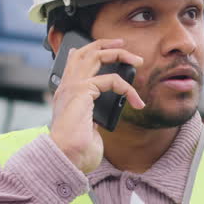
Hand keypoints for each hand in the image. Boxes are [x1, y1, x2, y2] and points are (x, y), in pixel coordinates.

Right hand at [49, 38, 144, 172]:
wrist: (65, 158)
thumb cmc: (75, 151)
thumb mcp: (87, 128)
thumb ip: (93, 116)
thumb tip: (101, 115)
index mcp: (65, 94)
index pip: (74, 62)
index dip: (89, 51)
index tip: (108, 50)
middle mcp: (66, 87)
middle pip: (84, 52)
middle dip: (105, 45)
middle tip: (123, 45)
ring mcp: (72, 87)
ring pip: (95, 55)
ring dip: (118, 54)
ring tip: (136, 60)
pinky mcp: (81, 91)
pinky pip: (112, 80)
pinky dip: (128, 89)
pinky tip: (137, 102)